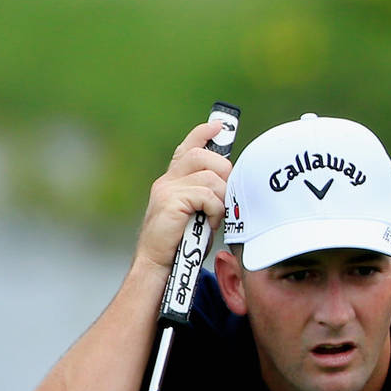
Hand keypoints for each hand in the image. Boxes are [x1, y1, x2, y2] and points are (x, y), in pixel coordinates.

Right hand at [133, 122, 234, 276]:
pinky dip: (216, 210)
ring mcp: (167, 189)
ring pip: (211, 177)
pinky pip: (208, 195)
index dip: (203, 133)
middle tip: (226, 197)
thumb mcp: (197, 212)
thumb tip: (232, 180)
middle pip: (205, 156)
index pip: (188, 147)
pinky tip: (210, 223)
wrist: (158, 264)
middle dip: (225, 173)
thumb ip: (208, 193)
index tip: (219, 126)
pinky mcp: (171, 201)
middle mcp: (168, 180)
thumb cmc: (182, 242)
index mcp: (173, 180)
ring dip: (221, 198)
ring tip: (215, 216)